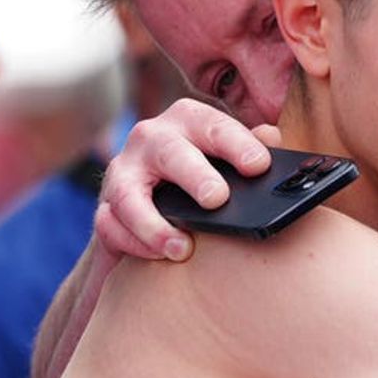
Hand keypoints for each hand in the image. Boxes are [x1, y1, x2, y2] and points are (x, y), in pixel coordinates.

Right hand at [97, 98, 280, 261]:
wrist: (153, 216)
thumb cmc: (202, 184)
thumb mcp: (228, 164)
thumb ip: (251, 150)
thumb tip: (272, 138)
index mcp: (188, 121)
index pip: (212, 125)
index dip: (237, 143)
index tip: (259, 166)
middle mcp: (150, 139)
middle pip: (170, 152)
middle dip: (195, 175)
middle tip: (218, 200)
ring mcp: (122, 172)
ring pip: (128, 193)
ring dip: (154, 224)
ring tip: (182, 248)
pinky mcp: (105, 209)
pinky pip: (111, 225)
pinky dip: (136, 243)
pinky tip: (161, 256)